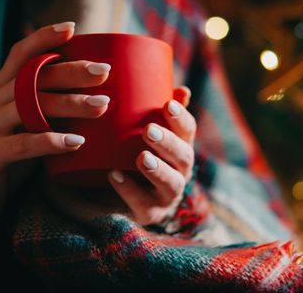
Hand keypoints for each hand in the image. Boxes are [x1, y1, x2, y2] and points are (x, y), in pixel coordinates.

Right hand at [0, 22, 110, 220]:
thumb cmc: (15, 147)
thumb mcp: (31, 120)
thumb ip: (52, 104)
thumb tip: (103, 92)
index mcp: (3, 88)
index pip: (21, 54)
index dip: (44, 38)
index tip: (72, 28)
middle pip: (33, 78)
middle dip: (71, 72)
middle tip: (104, 73)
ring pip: (30, 107)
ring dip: (69, 104)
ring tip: (101, 106)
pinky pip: (22, 144)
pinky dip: (50, 141)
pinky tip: (77, 142)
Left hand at [108, 87, 195, 225]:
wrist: (129, 198)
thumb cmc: (140, 154)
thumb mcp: (149, 132)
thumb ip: (159, 111)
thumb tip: (182, 90)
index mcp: (181, 147)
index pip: (188, 131)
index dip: (181, 118)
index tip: (168, 104)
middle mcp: (181, 171)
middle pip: (184, 157)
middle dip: (168, 144)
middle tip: (149, 130)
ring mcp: (167, 195)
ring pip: (171, 184)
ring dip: (157, 170)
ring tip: (141, 158)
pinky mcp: (150, 212)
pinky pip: (143, 204)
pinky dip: (129, 190)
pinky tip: (114, 175)